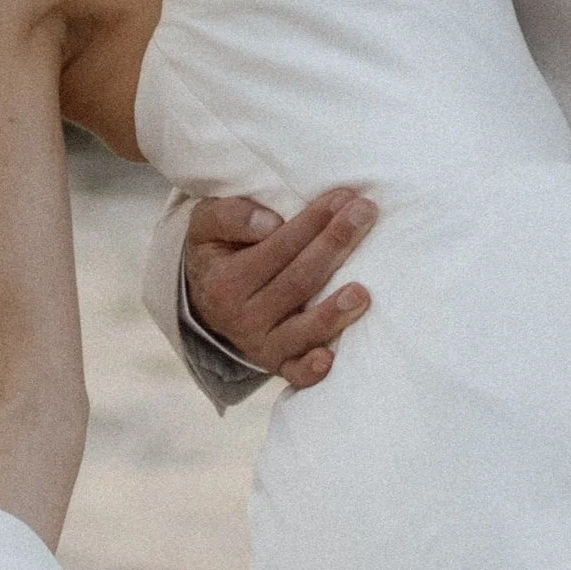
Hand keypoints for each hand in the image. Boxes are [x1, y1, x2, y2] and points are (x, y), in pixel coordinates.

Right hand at [185, 188, 374, 390]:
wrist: (204, 301)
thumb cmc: (218, 253)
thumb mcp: (207, 226)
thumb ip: (230, 216)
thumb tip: (270, 224)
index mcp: (226, 280)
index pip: (278, 246)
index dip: (313, 221)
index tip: (344, 197)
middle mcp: (242, 316)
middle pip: (299, 280)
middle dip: (335, 245)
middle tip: (365, 214)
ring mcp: (260, 343)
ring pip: (302, 328)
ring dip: (333, 312)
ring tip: (363, 292)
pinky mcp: (276, 364)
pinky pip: (294, 372)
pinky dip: (310, 370)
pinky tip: (328, 360)